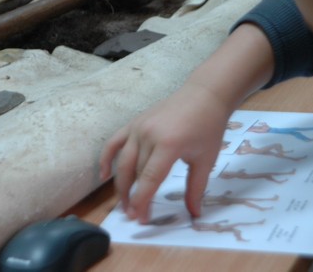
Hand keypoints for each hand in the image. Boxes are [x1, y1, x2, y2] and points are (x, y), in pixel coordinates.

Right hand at [99, 23, 275, 223]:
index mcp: (168, 144)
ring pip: (123, 161)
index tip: (142, 218)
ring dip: (120, 184)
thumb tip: (194, 213)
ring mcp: (138, 127)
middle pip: (134, 172)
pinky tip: (104, 175)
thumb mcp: (205, 159)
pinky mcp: (134, 122)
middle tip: (133, 215)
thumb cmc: (208, 127)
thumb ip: (196, 188)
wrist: (203, 95)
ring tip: (123, 203)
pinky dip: (106, 158)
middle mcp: (148, 135)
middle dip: (132, 196)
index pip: (149, 179)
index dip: (143, 201)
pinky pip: (114, 142)